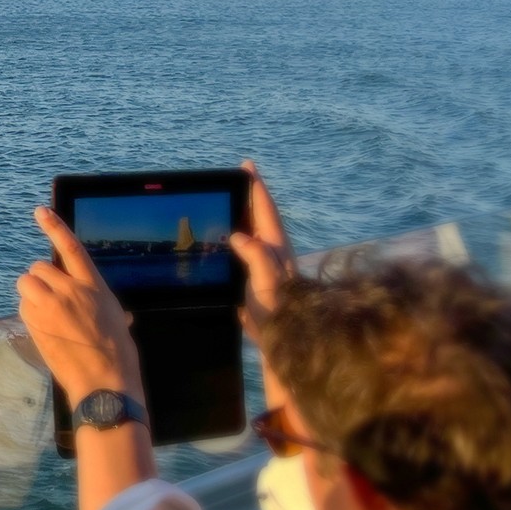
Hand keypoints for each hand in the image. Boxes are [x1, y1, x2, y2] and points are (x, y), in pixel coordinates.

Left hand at [17, 207, 142, 404]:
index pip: (71, 248)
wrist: (103, 381)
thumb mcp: (114, 316)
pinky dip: (28, 313)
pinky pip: (22, 306)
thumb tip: (99, 304)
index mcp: (92, 285)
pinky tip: (44, 328)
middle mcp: (69, 290)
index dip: (55, 227)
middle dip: (41, 280)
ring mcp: (50, 306)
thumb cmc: (116, 352)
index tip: (40, 212)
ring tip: (46, 312)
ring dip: (31, 293)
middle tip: (52, 300)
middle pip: (39, 268)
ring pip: (26, 284)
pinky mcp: (35, 322)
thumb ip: (98, 300)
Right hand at [227, 160, 296, 342]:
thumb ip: (257, 257)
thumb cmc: (278, 312)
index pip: (264, 210)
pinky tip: (227, 240)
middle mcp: (271, 252)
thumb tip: (238, 236)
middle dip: (250, 195)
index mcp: (275, 247)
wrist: (283, 343)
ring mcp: (264, 265)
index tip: (247, 166)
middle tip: (240, 177)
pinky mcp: (255, 279)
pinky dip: (236, 236)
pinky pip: (244, 249)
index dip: (255, 187)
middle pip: (259, 216)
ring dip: (243, 215)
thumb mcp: (267, 283)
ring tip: (232, 201)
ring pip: (252, 231)